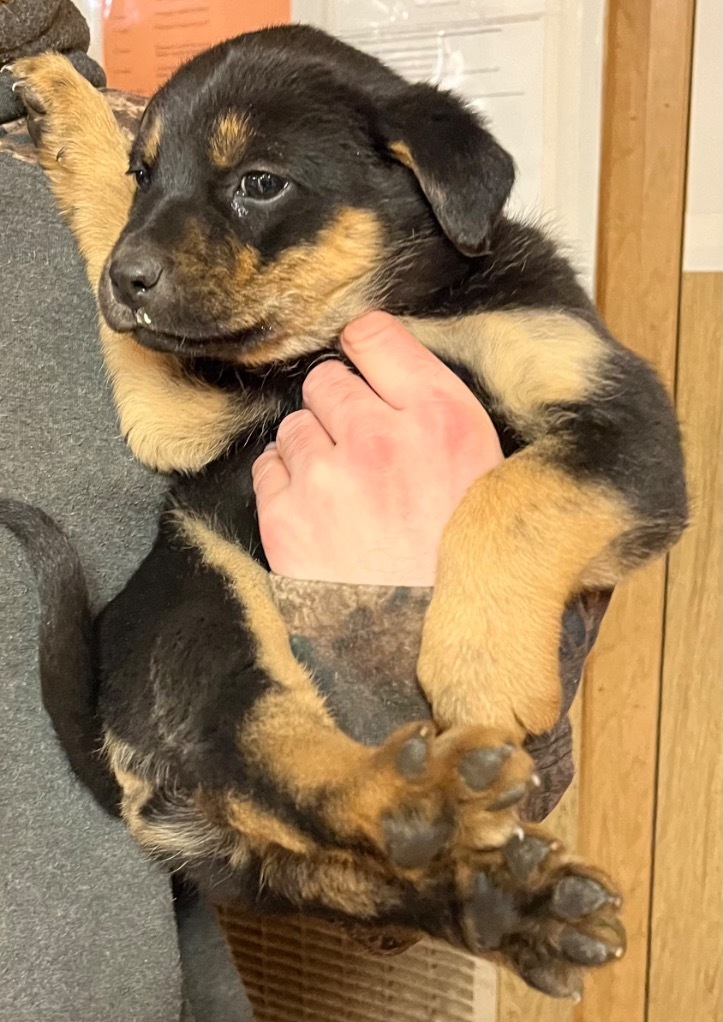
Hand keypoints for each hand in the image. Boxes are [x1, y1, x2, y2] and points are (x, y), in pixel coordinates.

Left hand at [252, 312, 503, 585]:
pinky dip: (288, 485)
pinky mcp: (285, 519)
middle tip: (366, 452)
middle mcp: (380, 439)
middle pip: (328, 379)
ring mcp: (326, 479)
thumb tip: (379, 351)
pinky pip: (269, 466)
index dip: (367, 349)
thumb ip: (437, 408)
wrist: (424, 643)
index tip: (367, 368)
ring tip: (347, 495)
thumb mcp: (482, 472)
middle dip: (341, 409)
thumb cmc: (459, 556)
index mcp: (442, 420)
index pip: (376, 335)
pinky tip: (321, 515)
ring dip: (314, 449)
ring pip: (295, 424)